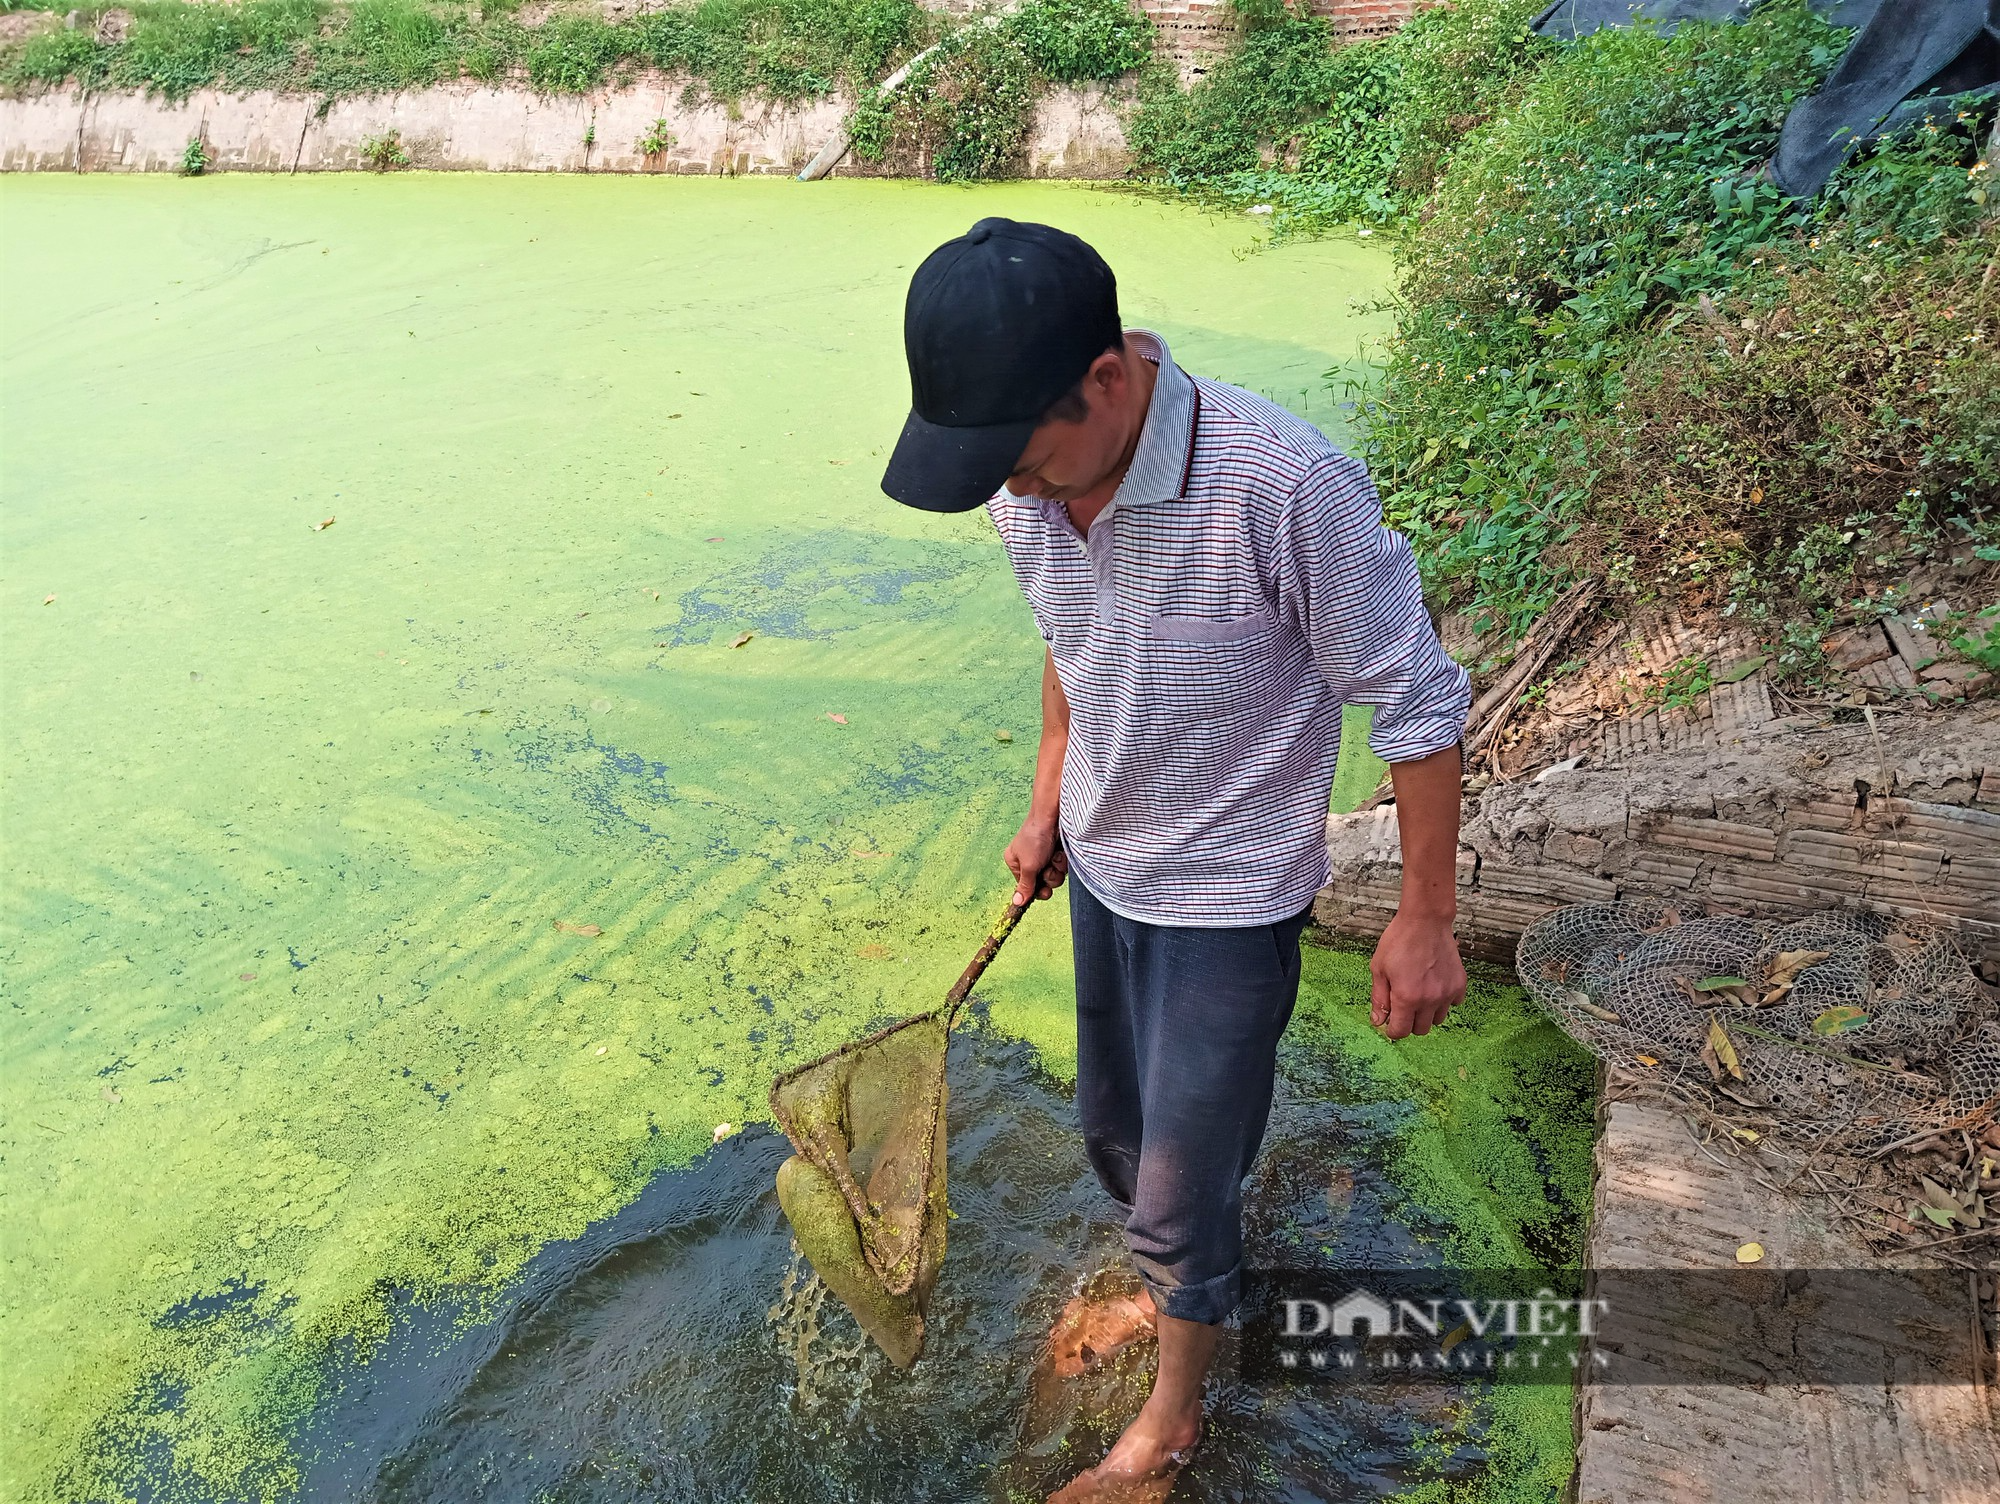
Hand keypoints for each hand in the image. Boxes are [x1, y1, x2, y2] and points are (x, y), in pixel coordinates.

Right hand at [1004, 815, 1067, 903]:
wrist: (1054, 817)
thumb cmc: (1036, 837)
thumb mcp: (1028, 866)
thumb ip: (1025, 886)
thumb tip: (1016, 902)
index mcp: (1015, 863)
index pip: (1025, 886)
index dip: (1035, 890)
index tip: (1043, 892)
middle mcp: (1029, 860)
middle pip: (1041, 883)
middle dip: (1048, 878)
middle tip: (1049, 870)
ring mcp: (1043, 857)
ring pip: (1054, 876)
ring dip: (1056, 869)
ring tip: (1054, 856)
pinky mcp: (1056, 852)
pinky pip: (1062, 867)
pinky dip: (1063, 862)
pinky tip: (1060, 852)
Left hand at [1369, 911, 1464, 1038]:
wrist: (1425, 920)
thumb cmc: (1399, 941)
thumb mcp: (1378, 968)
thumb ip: (1379, 998)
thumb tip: (1378, 1021)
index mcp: (1406, 997)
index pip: (1401, 1031)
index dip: (1392, 1031)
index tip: (1390, 1024)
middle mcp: (1429, 1000)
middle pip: (1420, 1029)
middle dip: (1409, 1022)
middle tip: (1402, 1006)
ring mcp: (1447, 993)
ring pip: (1437, 1019)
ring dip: (1426, 1013)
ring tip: (1418, 993)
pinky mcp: (1459, 984)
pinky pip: (1453, 1004)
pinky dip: (1444, 1001)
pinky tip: (1434, 985)